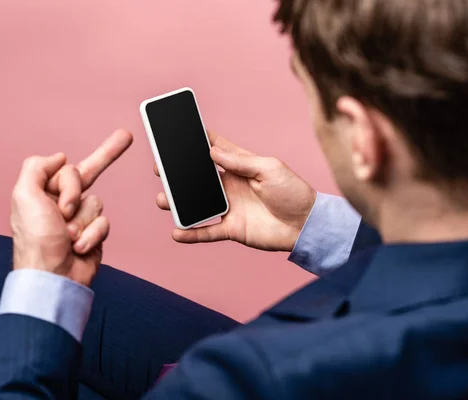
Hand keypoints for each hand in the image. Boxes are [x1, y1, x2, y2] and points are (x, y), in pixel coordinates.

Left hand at [11, 130, 132, 285]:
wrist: (53, 277)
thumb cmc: (36, 241)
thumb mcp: (24, 196)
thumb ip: (37, 168)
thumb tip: (59, 156)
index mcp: (42, 192)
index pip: (66, 168)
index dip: (69, 180)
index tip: (67, 185)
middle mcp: (60, 203)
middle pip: (88, 174)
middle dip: (105, 157)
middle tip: (125, 136)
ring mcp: (79, 218)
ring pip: (96, 202)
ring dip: (83, 220)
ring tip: (68, 237)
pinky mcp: (94, 234)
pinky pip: (104, 221)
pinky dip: (93, 234)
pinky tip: (79, 247)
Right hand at [155, 131, 315, 251]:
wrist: (307, 224)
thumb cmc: (293, 191)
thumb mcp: (269, 168)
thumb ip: (240, 161)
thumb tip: (212, 151)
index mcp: (240, 167)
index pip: (215, 151)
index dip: (198, 142)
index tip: (177, 135)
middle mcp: (231, 186)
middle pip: (198, 179)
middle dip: (178, 174)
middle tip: (160, 168)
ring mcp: (229, 208)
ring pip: (197, 205)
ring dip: (179, 203)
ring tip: (163, 200)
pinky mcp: (232, 228)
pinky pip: (207, 231)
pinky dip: (192, 233)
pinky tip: (176, 233)